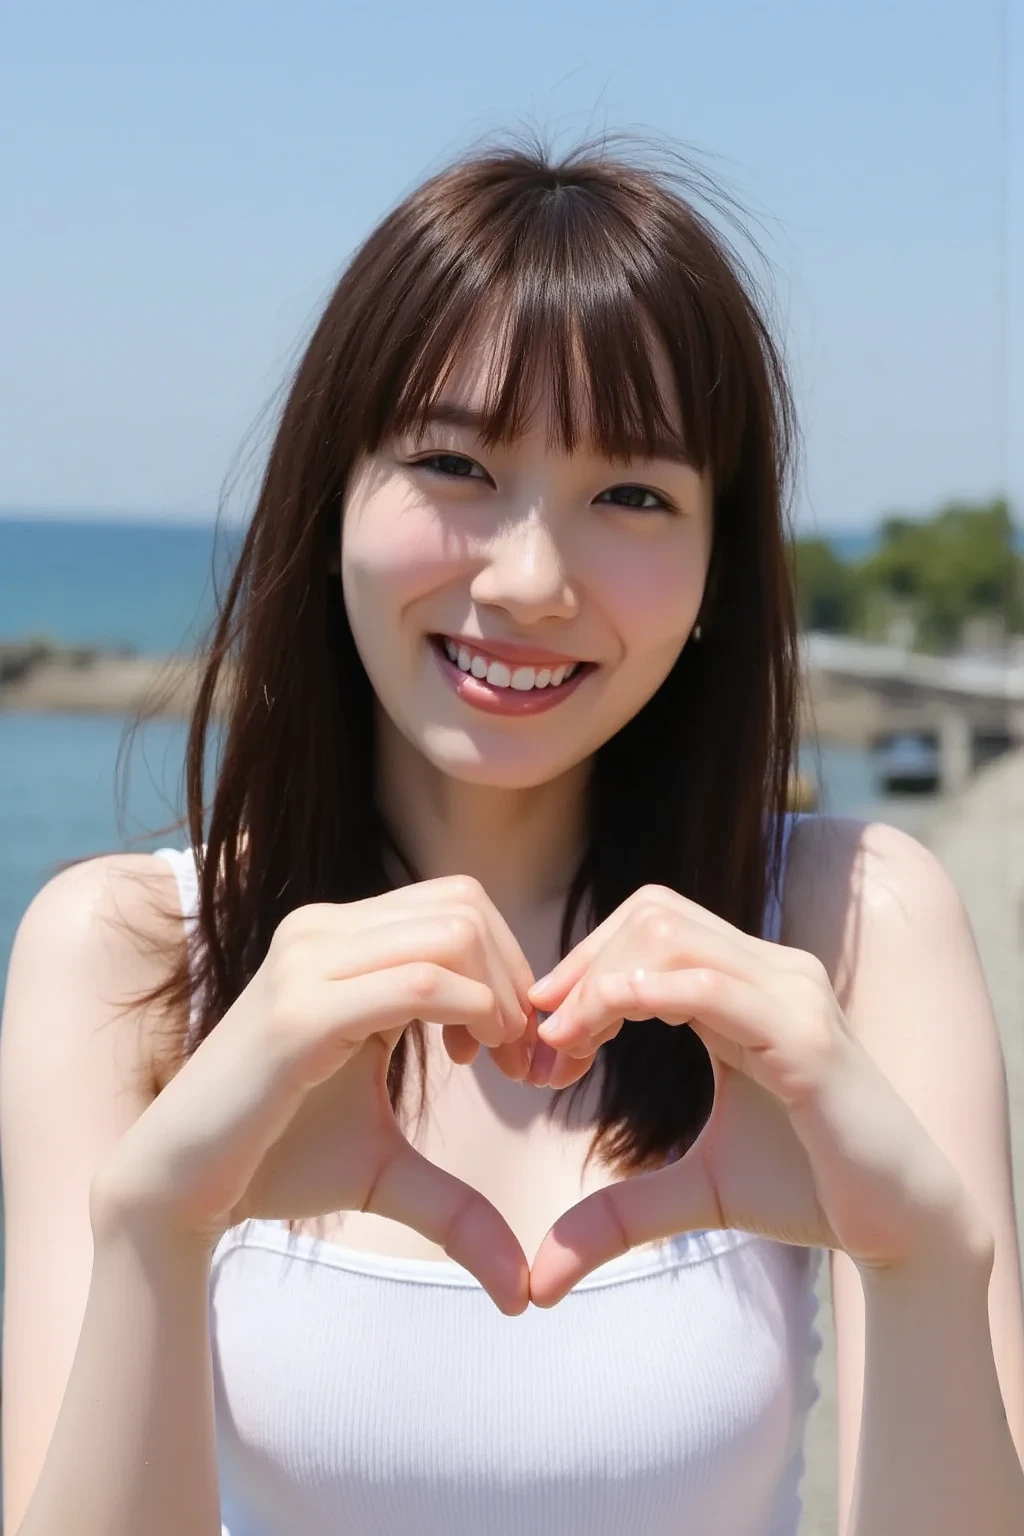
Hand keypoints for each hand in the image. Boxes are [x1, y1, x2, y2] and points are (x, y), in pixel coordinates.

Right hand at [91, 876, 538, 1314]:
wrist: (176, 1187)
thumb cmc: (276, 1161)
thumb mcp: (384, 1166)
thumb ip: (456, 1203)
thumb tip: (522, 1294)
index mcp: (338, 939)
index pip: (458, 902)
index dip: (510, 964)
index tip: (516, 1043)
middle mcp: (321, 932)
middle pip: (465, 906)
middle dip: (516, 979)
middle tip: (518, 1059)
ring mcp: (306, 964)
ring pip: (451, 935)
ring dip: (501, 998)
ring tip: (492, 1063)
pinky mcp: (298, 1014)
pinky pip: (418, 984)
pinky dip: (473, 1014)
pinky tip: (469, 1062)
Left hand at [525, 885, 984, 1306]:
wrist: (902, 1227)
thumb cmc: (809, 1192)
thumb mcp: (693, 1194)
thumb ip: (617, 1215)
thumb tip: (541, 1281)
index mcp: (746, 986)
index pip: (649, 926)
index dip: (584, 965)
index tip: (541, 1036)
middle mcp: (771, 973)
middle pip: (652, 913)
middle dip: (583, 966)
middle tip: (544, 1043)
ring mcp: (792, 996)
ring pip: (670, 936)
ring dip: (599, 981)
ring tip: (563, 1047)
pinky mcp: (806, 1038)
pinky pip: (710, 987)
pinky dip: (644, 994)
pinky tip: (602, 1027)